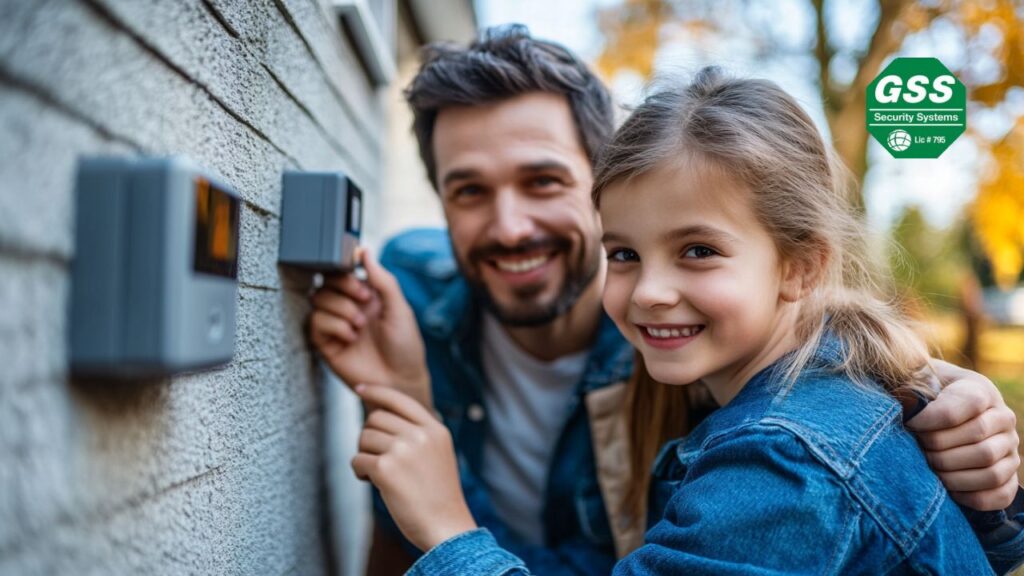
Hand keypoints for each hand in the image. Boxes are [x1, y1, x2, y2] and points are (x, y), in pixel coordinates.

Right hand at [308, 248, 431, 407]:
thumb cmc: (405, 347)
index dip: (347, 272)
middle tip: (364, 300)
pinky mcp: (326, 344)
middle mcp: (348, 308)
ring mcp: (336, 325)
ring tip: (360, 325)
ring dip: (341, 308)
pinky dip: (333, 326)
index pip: (342, 272)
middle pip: (326, 282)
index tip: (362, 281)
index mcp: (366, 297)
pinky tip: (351, 337)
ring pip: (317, 299)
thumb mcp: (399, 308)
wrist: (400, 381)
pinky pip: (315, 323)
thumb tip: (365, 252)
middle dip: (343, 287)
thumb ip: (383, 280)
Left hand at [351, 384, 477, 550]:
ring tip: (379, 475)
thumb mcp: (437, 454)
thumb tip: (379, 416)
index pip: (399, 398)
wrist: (446, 527)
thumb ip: (417, 434)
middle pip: (376, 418)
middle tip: (378, 459)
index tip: (360, 388)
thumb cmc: (438, 496)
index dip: (376, 391)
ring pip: (364, 438)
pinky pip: (357, 460)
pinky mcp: (386, 469)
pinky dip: (360, 472)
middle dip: (370, 437)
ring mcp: (403, 450)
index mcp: (435, 429)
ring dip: (365, 456)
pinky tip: (373, 483)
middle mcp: (420, 435)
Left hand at [907, 359, 1020, 510]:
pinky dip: (971, 496)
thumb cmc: (921, 399)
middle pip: (978, 440)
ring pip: (990, 470)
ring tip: (928, 470)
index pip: (969, 403)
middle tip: (917, 449)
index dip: (934, 417)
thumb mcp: (918, 383)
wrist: (933, 419)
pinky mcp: (1008, 476)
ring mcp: (1009, 450)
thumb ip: (914, 390)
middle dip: (939, 448)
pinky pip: (999, 495)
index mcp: (981, 391)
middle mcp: (1003, 419)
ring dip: (953, 475)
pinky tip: (946, 490)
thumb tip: (908, 408)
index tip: (909, 423)